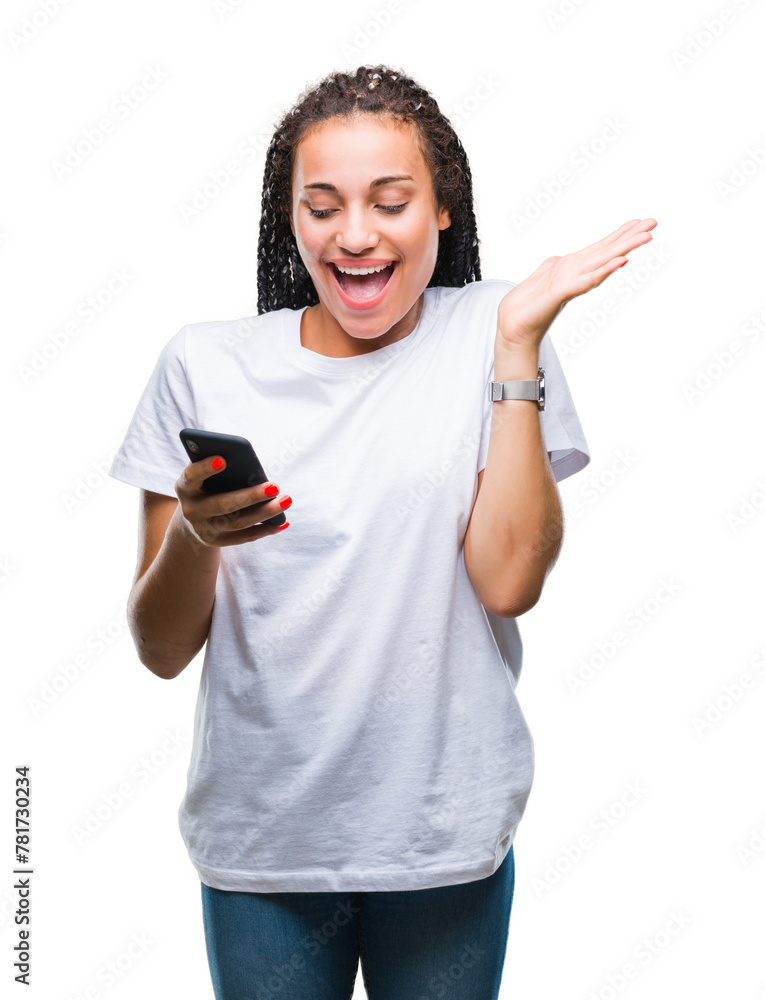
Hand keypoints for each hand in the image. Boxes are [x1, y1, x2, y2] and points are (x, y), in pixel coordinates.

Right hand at [174, 455, 291, 547]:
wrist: (192, 517)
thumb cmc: (205, 485)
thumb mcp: (204, 475)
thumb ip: (217, 465)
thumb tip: (249, 463)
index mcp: (185, 487)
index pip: (191, 477)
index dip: (205, 469)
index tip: (222, 460)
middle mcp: (191, 510)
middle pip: (223, 504)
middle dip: (250, 496)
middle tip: (275, 486)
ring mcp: (204, 529)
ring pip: (237, 522)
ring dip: (265, 513)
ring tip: (286, 500)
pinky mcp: (216, 542)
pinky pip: (244, 537)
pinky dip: (264, 530)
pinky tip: (282, 522)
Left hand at [496, 218, 657, 350]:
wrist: (511, 327)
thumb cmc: (525, 306)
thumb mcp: (541, 276)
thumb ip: (554, 266)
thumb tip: (560, 258)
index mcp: (572, 268)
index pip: (601, 247)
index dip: (619, 234)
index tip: (639, 222)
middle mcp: (576, 274)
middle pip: (608, 251)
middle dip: (631, 237)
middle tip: (654, 223)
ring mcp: (570, 282)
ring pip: (602, 262)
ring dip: (625, 248)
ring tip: (646, 237)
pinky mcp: (561, 292)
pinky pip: (586, 280)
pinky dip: (603, 270)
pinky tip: (620, 262)